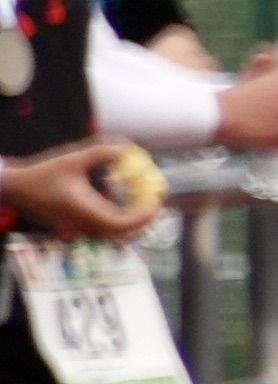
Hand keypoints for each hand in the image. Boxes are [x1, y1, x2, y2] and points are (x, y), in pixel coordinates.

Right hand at [4, 140, 158, 243]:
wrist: (16, 189)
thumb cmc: (41, 175)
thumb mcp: (71, 160)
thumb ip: (99, 153)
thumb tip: (125, 148)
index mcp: (85, 211)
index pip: (122, 224)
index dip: (143, 217)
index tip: (156, 204)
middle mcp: (85, 225)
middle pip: (123, 233)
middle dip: (143, 221)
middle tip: (155, 204)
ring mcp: (81, 229)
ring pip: (115, 235)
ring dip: (132, 223)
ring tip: (143, 205)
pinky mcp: (77, 228)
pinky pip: (105, 230)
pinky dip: (120, 222)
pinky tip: (123, 205)